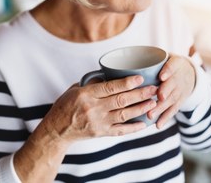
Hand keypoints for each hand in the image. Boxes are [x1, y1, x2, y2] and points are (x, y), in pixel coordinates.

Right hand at [39, 75, 157, 143]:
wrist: (57, 129)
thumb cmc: (65, 106)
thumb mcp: (74, 90)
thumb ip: (92, 84)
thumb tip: (109, 76)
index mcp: (86, 94)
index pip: (110, 87)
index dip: (127, 83)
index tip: (140, 78)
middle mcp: (93, 108)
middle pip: (121, 100)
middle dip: (140, 94)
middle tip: (153, 89)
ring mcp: (98, 122)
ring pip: (124, 115)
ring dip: (140, 108)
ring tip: (153, 102)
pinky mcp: (101, 133)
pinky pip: (121, 130)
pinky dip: (133, 128)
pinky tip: (144, 123)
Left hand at [148, 54, 195, 128]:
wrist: (189, 73)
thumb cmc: (168, 64)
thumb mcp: (165, 56)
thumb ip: (149, 58)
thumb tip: (122, 61)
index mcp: (175, 63)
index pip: (172, 66)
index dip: (168, 71)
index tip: (162, 76)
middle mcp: (179, 78)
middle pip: (172, 85)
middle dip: (165, 92)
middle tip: (157, 97)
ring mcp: (180, 91)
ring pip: (171, 100)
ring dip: (161, 108)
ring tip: (151, 115)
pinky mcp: (179, 102)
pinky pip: (173, 111)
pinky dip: (165, 118)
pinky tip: (158, 125)